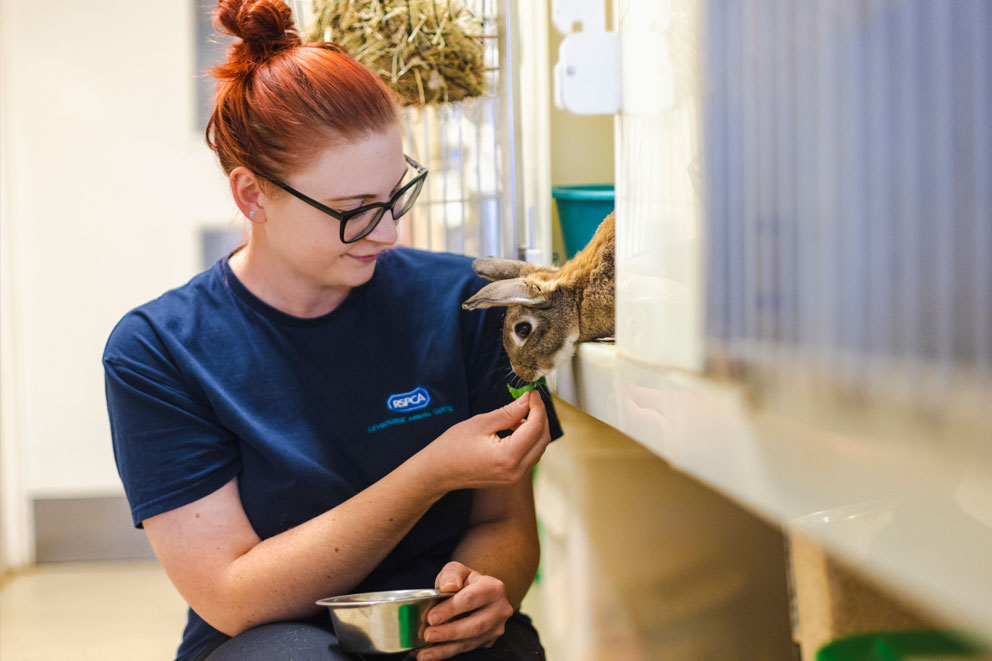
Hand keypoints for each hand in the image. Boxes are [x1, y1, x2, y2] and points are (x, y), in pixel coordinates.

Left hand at [414, 562, 514, 660]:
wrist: (478, 593)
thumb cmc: (465, 581)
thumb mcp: (457, 570)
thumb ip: (451, 574)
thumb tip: (447, 586)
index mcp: (493, 588)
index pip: (470, 599)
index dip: (449, 610)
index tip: (431, 617)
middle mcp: (500, 609)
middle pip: (474, 625)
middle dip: (448, 632)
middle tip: (427, 635)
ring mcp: (496, 628)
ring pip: (471, 642)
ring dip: (445, 648)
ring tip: (424, 652)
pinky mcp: (488, 642)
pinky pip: (466, 649)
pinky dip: (446, 653)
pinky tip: (430, 654)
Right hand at [420, 392, 550, 492]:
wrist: (439, 472)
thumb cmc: (453, 447)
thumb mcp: (481, 423)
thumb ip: (508, 412)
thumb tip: (527, 400)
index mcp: (508, 456)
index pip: (536, 427)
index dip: (537, 406)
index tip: (531, 392)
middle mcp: (516, 471)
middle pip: (542, 439)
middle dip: (540, 416)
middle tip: (529, 399)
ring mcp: (515, 478)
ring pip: (539, 448)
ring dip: (535, 428)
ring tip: (520, 413)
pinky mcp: (513, 478)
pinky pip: (531, 455)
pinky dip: (529, 439)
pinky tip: (516, 428)